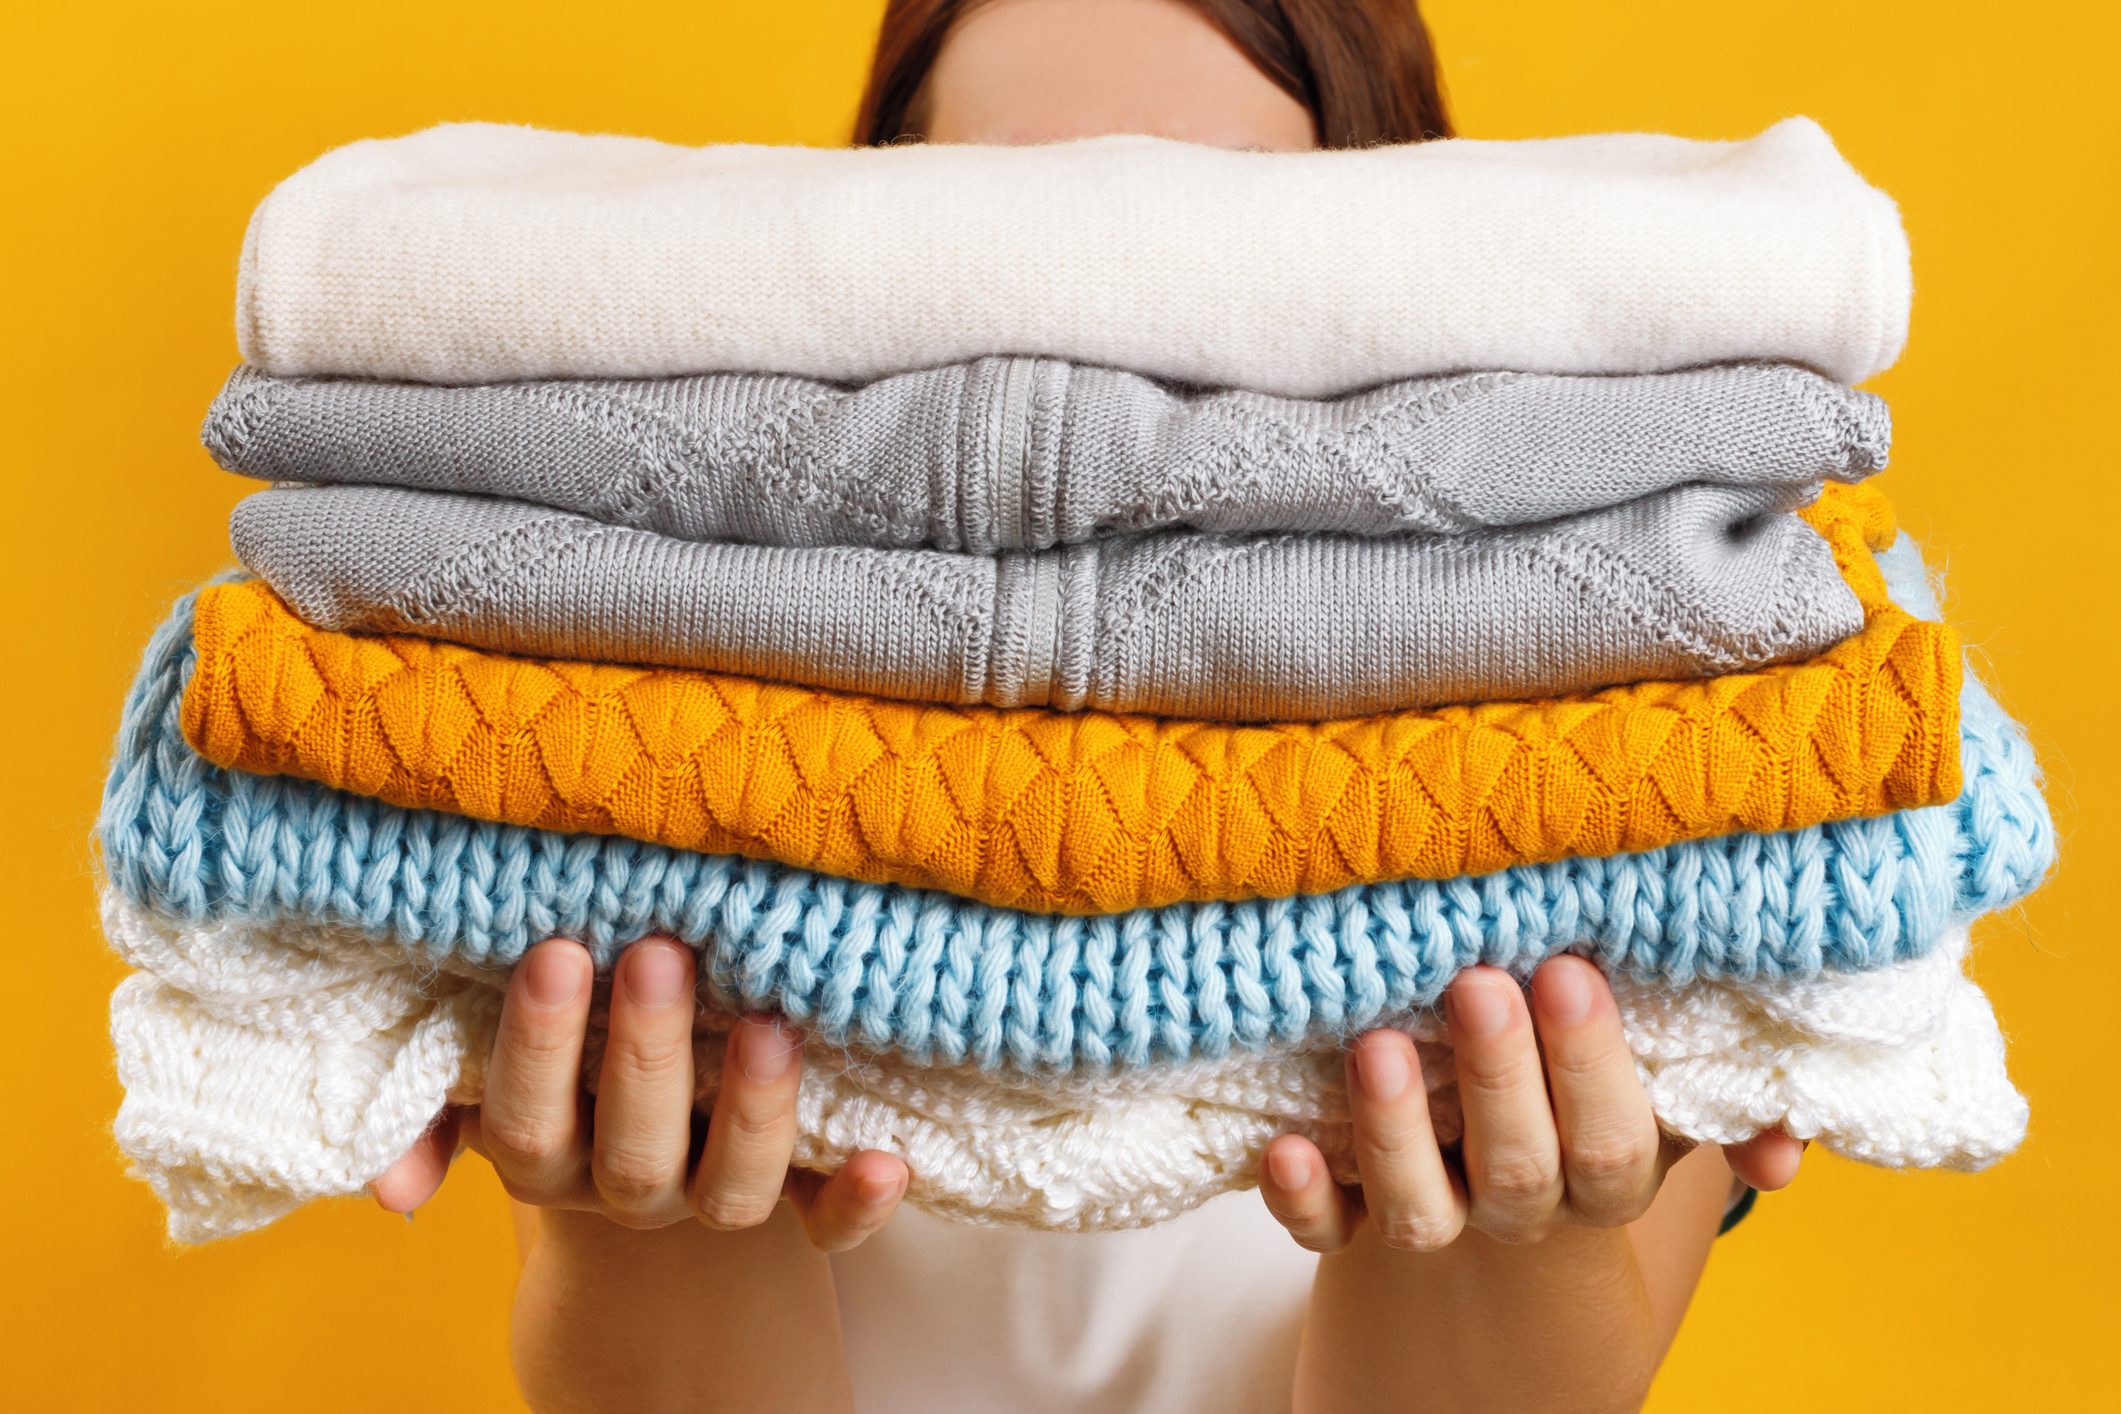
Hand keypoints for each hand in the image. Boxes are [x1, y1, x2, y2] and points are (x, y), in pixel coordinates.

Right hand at [371, 936, 910, 1251]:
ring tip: (770, 1025)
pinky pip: (826, 1224)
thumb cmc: (559, 1051)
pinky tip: (891, 1163)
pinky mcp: (796, 1198)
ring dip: (753, 1114)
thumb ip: (431, 1099)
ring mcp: (712, 1192)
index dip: (540, 1045)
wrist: (636, 1125)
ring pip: (732, 1190)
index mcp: (546, 1151)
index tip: (557, 950)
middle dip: (648, 1054)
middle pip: (634, 1152)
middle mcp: (629, 1184)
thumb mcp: (481, 1067)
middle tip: (661, 953)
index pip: (531, 1119)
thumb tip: (390, 1186)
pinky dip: (857, 1205)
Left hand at [1258, 956, 1802, 1252]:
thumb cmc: (1585, 1105)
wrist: (1496, 1204)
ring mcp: (1435, 1217)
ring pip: (1419, 1207)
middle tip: (1477, 984)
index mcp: (1604, 1174)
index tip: (1566, 971)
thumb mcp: (1664, 1105)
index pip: (1611, 1142)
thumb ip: (1726, 1102)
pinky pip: (1325, 1230)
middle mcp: (1520, 1206)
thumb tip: (1783, 1146)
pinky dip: (1303, 1195)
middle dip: (1499, 1077)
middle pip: (1519, 1169)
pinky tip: (1282, 1144)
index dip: (1592, 1069)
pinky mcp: (1350, 1221)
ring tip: (1377, 1045)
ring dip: (1397, 1132)